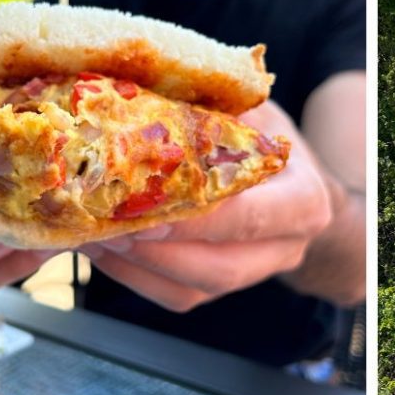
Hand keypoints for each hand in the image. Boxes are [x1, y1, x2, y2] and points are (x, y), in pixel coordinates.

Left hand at [81, 100, 332, 310]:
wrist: (296, 183)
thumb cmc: (268, 139)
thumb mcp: (255, 114)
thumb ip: (217, 115)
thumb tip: (144, 99)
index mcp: (303, 201)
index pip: (250, 218)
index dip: (196, 218)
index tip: (144, 206)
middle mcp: (286, 247)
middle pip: (219, 268)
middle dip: (156, 251)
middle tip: (105, 224)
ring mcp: (255, 273)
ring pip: (192, 290)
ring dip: (136, 267)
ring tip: (91, 234)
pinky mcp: (222, 287)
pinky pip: (175, 295)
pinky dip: (134, 276)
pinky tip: (103, 248)